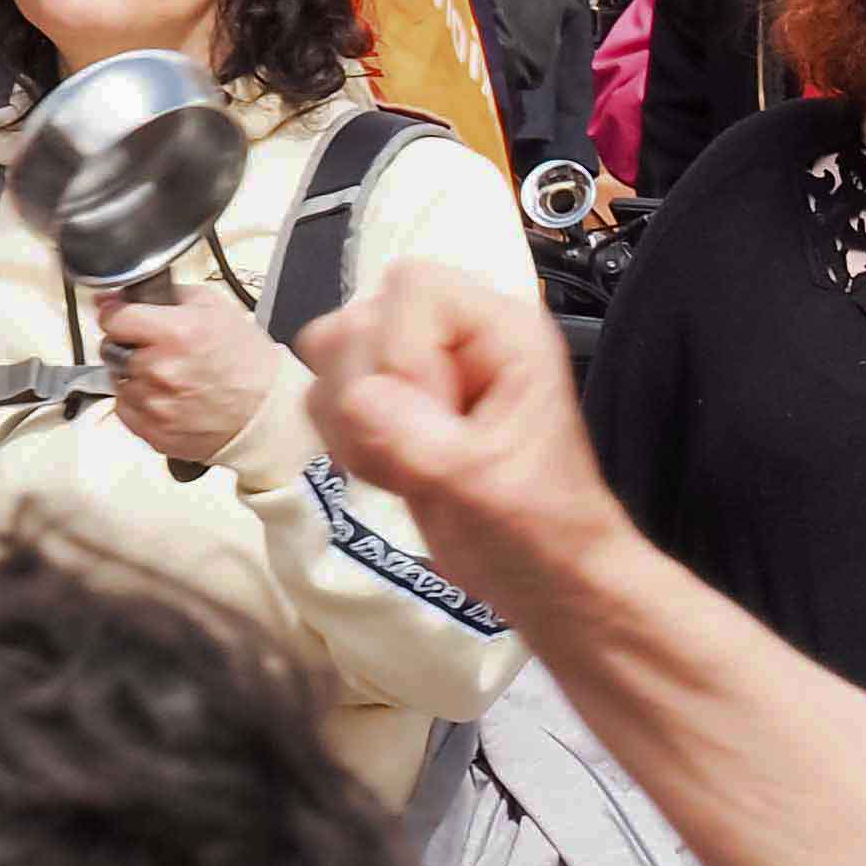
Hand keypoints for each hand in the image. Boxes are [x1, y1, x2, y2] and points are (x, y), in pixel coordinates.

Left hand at [97, 276, 289, 464]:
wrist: (269, 411)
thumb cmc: (248, 362)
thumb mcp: (215, 309)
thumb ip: (165, 296)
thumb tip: (118, 297)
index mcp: (176, 334)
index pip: (112, 318)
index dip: (118, 315)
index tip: (125, 319)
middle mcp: (161, 370)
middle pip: (111, 350)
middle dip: (129, 346)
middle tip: (158, 350)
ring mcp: (155, 404)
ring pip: (119, 381)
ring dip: (136, 376)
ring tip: (171, 377)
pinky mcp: (153, 431)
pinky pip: (126, 410)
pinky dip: (141, 402)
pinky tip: (169, 397)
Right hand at [302, 259, 631, 618]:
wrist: (539, 578)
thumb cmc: (539, 531)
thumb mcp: (485, 485)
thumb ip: (417, 437)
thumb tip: (356, 399)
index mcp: (502, 329)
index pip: (412, 287)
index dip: (401, 352)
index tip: (430, 417)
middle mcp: (457, 333)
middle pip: (358, 318)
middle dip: (367, 394)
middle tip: (416, 452)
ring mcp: (419, 365)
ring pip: (331, 356)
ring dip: (350, 424)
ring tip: (406, 469)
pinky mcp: (389, 402)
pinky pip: (325, 398)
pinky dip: (344, 442)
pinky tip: (391, 474)